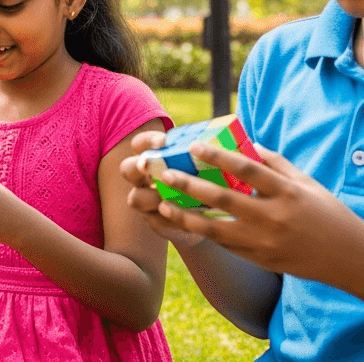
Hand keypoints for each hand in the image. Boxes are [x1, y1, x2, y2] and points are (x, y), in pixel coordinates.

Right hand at [118, 130, 207, 247]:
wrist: (208, 213)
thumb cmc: (208, 179)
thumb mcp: (208, 165)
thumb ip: (210, 156)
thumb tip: (236, 142)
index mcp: (153, 156)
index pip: (141, 143)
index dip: (149, 142)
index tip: (164, 142)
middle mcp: (142, 177)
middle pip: (127, 168)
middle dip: (138, 166)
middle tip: (149, 167)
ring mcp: (145, 200)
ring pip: (136, 198)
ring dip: (154, 198)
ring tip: (177, 198)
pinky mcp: (154, 221)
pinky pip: (156, 221)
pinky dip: (174, 220)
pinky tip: (193, 218)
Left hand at [149, 142, 363, 282]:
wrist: (350, 257)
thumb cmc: (327, 213)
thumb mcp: (306, 183)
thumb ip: (276, 163)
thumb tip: (247, 142)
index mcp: (287, 192)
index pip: (247, 169)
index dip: (218, 156)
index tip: (194, 145)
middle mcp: (274, 217)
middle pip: (223, 198)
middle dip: (189, 185)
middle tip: (163, 173)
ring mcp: (265, 241)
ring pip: (215, 228)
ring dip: (185, 215)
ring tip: (161, 203)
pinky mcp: (259, 259)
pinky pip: (224, 244)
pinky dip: (202, 232)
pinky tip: (183, 222)